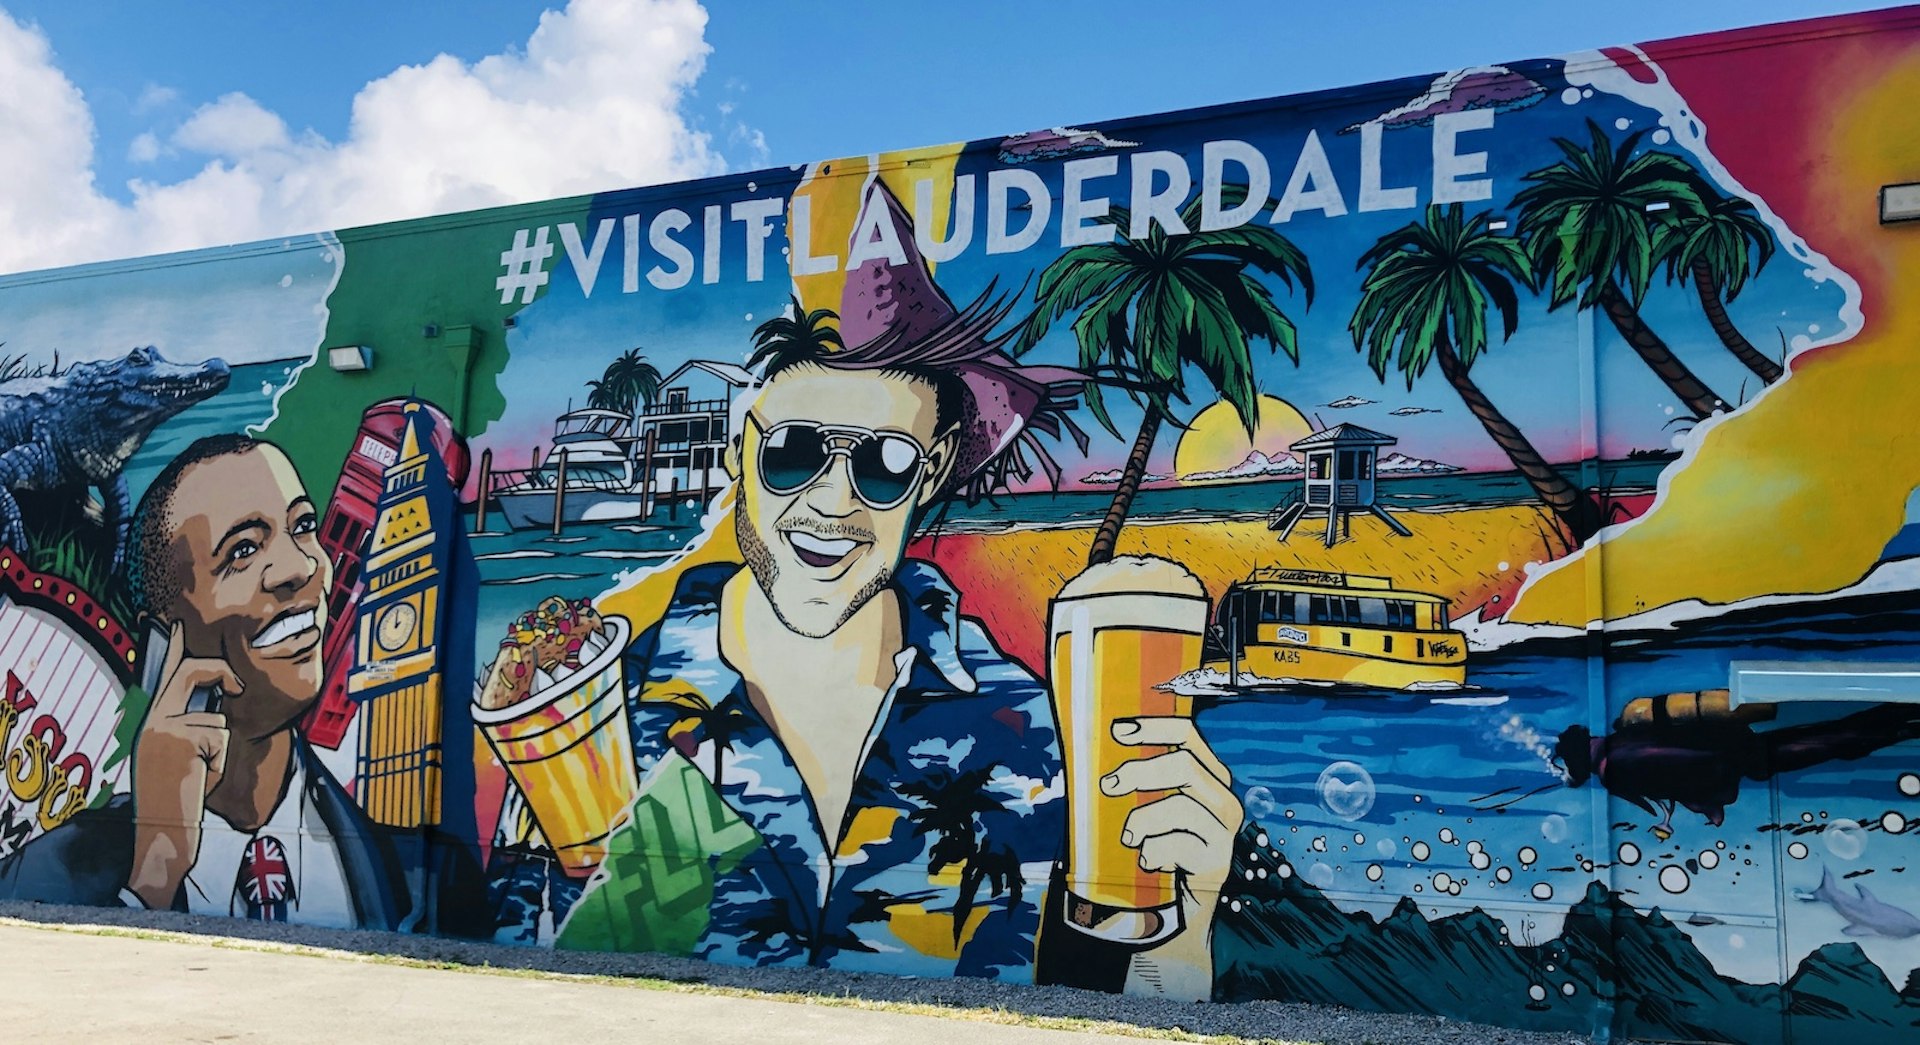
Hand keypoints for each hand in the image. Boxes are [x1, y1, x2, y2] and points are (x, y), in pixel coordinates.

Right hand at [126, 621, 240, 909]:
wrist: (162, 835)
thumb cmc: (176, 800)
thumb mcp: (179, 758)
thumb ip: (190, 729)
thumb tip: (219, 702)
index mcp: (151, 722)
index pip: (164, 676)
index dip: (174, 649)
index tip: (175, 622)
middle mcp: (151, 720)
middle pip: (189, 673)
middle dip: (218, 672)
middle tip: (237, 687)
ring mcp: (161, 728)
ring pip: (216, 720)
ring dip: (219, 751)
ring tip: (199, 774)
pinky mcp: (177, 739)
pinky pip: (220, 740)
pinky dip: (220, 763)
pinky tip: (200, 780)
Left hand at [1102, 716, 1242, 998]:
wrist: (1178, 910)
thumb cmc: (1159, 850)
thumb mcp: (1151, 811)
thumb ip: (1140, 784)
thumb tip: (1099, 758)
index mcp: (1208, 778)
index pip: (1188, 735)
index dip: (1154, 727)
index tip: (1117, 730)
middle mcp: (1223, 799)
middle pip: (1184, 765)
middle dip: (1140, 772)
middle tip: (1108, 786)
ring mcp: (1224, 831)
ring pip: (1181, 805)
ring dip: (1144, 819)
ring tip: (1129, 838)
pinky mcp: (1218, 862)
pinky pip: (1180, 844)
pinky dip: (1155, 851)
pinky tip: (1148, 862)